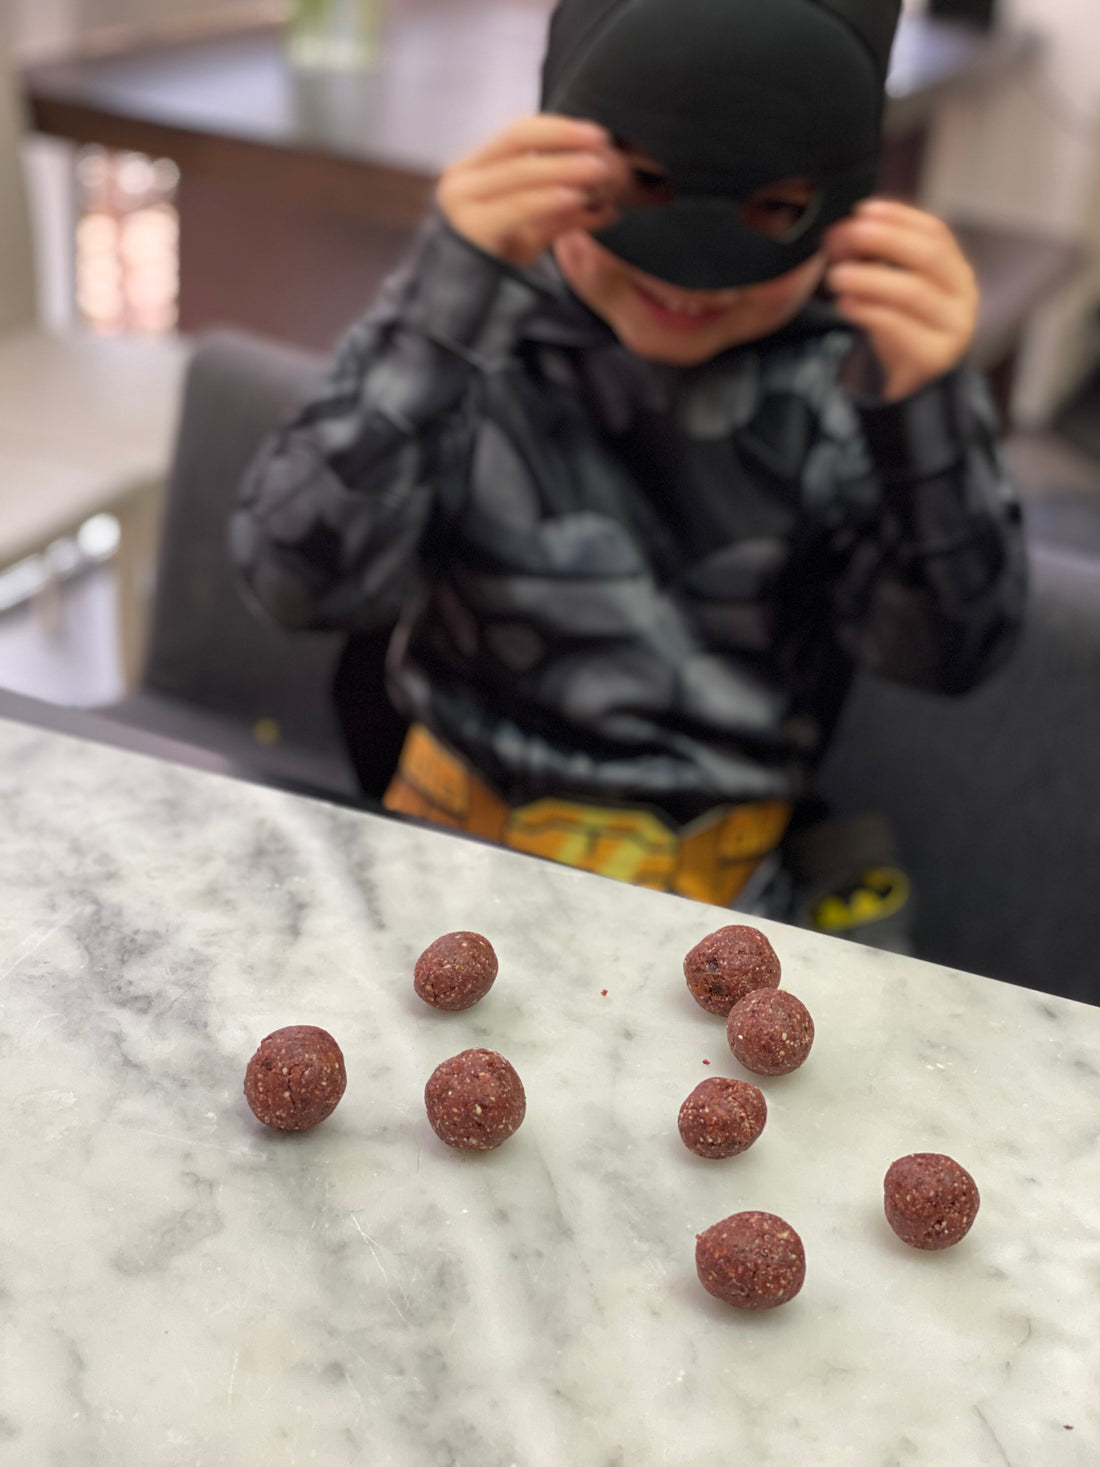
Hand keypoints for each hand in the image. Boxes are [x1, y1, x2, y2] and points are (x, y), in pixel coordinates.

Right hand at [437, 114, 629, 268]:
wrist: (467, 308)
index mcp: (473, 169)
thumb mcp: (534, 230)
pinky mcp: (471, 229)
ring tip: (598, 171)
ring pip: (518, 172)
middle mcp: (462, 179)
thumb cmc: (500, 264)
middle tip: (602, 143)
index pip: (518, 132)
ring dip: (563, 168)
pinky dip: (548, 199)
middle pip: (516, 139)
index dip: (559, 128)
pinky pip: (516, 206)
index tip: (597, 134)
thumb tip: (609, 203)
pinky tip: (576, 198)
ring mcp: (462, 203)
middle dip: (563, 138)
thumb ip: (563, 211)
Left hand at [823, 200, 978, 402]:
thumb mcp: (890, 290)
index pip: (936, 232)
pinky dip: (868, 312)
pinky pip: (900, 327)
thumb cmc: (902, 330)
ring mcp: (954, 326)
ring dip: (870, 278)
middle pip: (929, 256)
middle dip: (887, 239)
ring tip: (837, 275)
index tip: (863, 209)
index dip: (900, 217)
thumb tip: (839, 234)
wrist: (913, 388)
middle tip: (848, 234)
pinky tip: (845, 304)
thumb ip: (873, 261)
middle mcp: (963, 295)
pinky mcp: (934, 356)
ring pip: (913, 292)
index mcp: (955, 271)